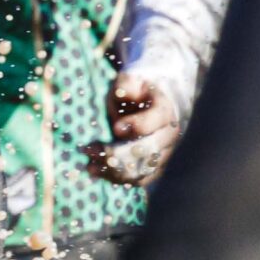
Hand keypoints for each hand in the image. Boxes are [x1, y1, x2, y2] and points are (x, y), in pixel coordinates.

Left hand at [88, 70, 181, 184]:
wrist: (150, 102)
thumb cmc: (135, 90)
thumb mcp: (130, 81)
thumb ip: (127, 85)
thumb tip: (123, 93)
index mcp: (165, 111)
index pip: (157, 120)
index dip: (138, 125)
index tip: (116, 128)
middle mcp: (169, 134)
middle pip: (149, 149)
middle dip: (118, 152)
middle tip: (90, 149)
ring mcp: (165, 152)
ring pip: (144, 168)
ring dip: (115, 169)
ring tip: (90, 165)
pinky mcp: (155, 166)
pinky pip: (140, 178)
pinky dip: (118, 178)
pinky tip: (97, 172)